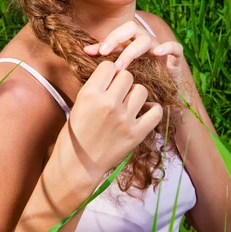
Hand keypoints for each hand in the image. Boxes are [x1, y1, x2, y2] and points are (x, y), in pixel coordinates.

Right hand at [52, 60, 162, 185]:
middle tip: (117, 94)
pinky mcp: (136, 134)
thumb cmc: (75, 134)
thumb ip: (96, 87)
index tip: (107, 82)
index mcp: (90, 94)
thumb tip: (114, 73)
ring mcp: (124, 119)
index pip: (109, 66)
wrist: (77, 165)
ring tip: (127, 105)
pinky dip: (152, 110)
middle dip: (122, 83)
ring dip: (135, 95)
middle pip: (127, 76)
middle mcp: (108, 104)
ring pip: (141, 90)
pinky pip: (156, 111)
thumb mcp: (79, 104)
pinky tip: (143, 112)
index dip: (108, 73)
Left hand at [83, 20, 183, 87]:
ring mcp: (160, 49)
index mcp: (132, 42)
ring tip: (121, 67)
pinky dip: (168, 48)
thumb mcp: (121, 68)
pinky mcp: (174, 60)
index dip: (107, 39)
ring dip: (132, 51)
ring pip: (146, 40)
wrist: (161, 96)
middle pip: (132, 27)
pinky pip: (175, 48)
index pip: (118, 32)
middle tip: (105, 53)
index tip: (94, 52)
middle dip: (117, 38)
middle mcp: (145, 42)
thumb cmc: (138, 80)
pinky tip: (157, 53)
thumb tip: (85, 50)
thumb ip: (105, 57)